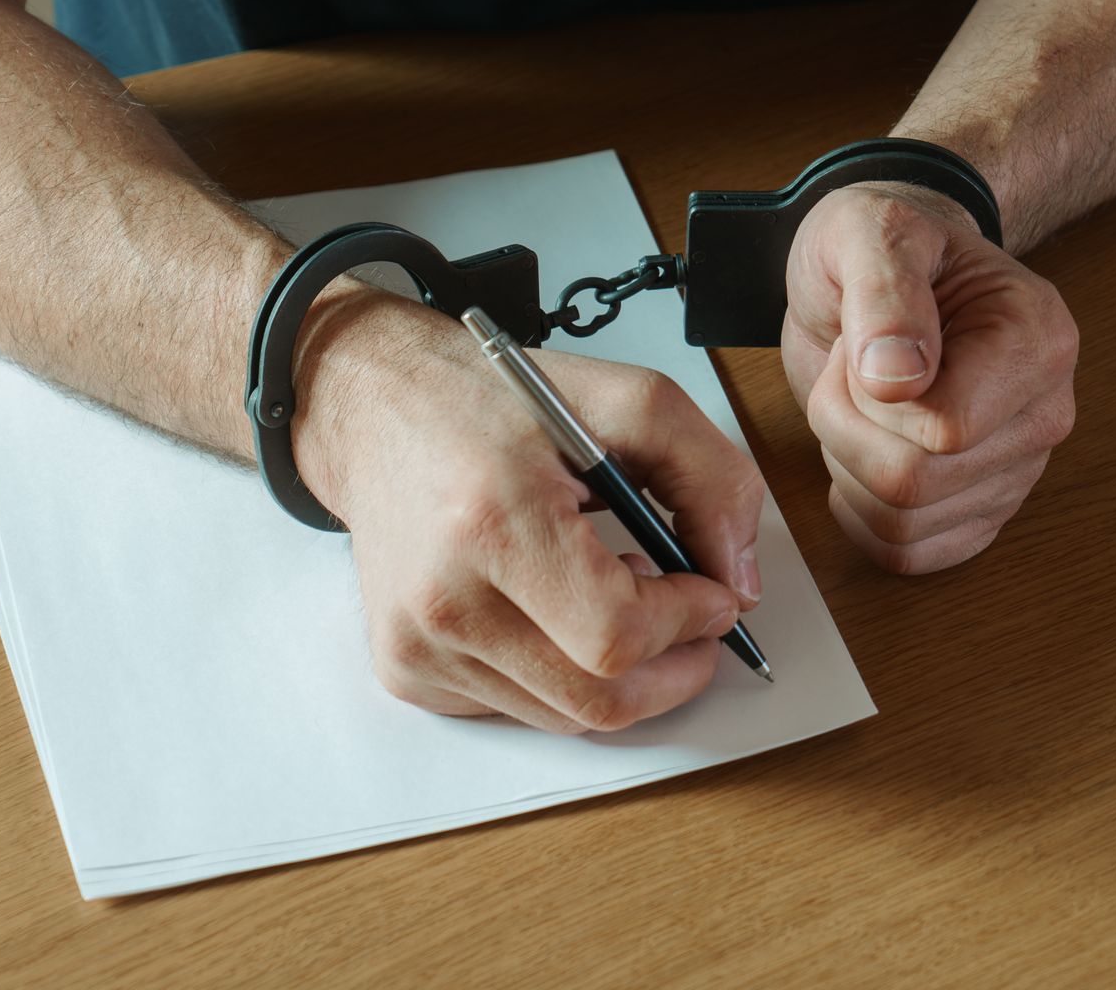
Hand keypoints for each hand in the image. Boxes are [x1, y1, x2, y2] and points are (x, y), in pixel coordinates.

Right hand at [290, 287, 763, 731]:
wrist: (375, 409)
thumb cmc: (489, 402)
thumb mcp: (627, 399)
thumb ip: (711, 477)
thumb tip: (739, 578)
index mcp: (492, 520)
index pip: (615, 634)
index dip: (687, 623)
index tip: (712, 593)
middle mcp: (442, 597)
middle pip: (597, 699)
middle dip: (673, 669)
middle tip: (698, 622)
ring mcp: (417, 644)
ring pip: (565, 716)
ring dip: (621, 673)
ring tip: (621, 597)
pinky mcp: (406, 669)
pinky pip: (520, 709)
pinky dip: (564, 676)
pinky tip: (561, 611)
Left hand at [782, 181, 1077, 573]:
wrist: (878, 271)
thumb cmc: (880, 244)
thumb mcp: (869, 234)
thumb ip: (885, 294)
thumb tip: (898, 378)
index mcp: (1037, 340)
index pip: (945, 428)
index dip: (871, 398)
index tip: (863, 345)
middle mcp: (1044, 412)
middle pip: (916, 482)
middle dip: (846, 428)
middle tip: (849, 372)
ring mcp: (1017, 469)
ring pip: (904, 523)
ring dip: (848, 465)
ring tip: (861, 403)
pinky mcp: (980, 510)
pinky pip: (907, 551)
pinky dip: (861, 513)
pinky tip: (862, 452)